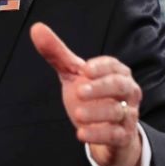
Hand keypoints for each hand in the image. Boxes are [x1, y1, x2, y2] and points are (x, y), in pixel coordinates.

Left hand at [29, 22, 142, 165]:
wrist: (106, 134)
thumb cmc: (91, 97)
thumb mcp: (73, 75)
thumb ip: (57, 54)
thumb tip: (36, 28)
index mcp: (117, 73)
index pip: (113, 66)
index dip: (101, 67)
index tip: (85, 69)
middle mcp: (127, 92)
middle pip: (120, 86)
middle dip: (102, 87)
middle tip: (79, 90)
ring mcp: (128, 115)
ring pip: (119, 111)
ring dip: (98, 112)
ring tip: (77, 114)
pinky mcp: (123, 137)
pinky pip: (116, 135)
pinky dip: (99, 134)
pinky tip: (81, 133)